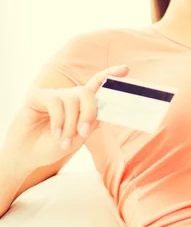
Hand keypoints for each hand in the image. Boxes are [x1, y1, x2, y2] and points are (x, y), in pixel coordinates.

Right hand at [2, 64, 129, 171]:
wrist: (29, 156)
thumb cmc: (54, 146)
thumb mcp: (78, 137)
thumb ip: (91, 122)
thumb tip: (103, 110)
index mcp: (81, 104)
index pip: (97, 85)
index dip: (110, 75)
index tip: (126, 69)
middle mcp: (69, 96)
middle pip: (87, 92)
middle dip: (90, 111)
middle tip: (84, 132)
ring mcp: (54, 94)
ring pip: (72, 99)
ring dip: (71, 123)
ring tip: (65, 141)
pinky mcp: (38, 95)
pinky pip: (56, 102)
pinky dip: (59, 120)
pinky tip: (56, 133)